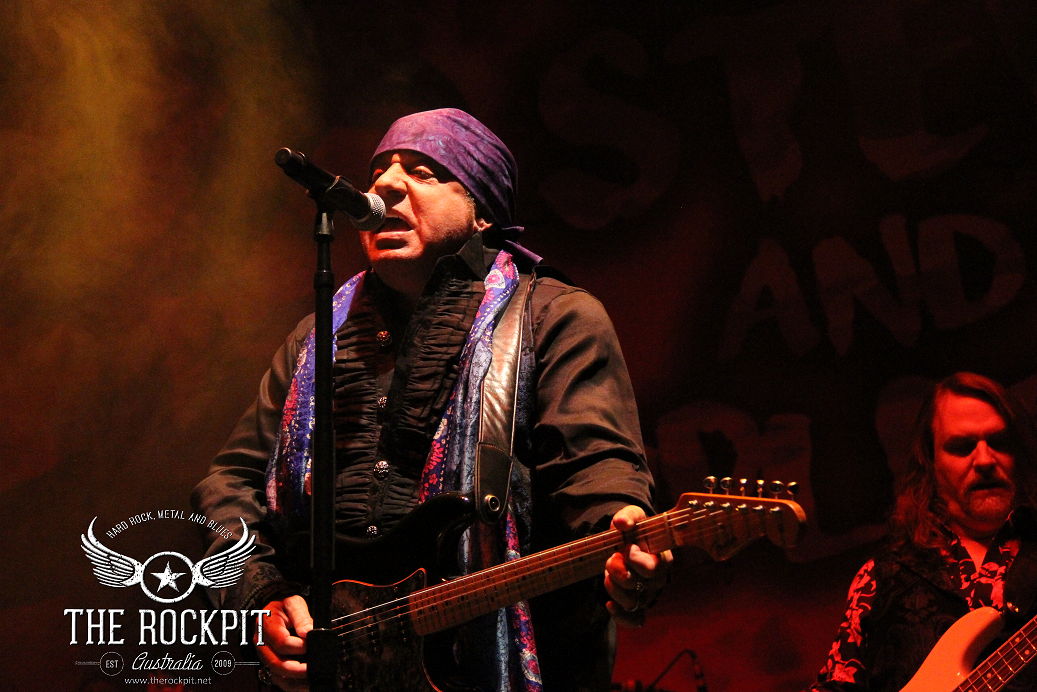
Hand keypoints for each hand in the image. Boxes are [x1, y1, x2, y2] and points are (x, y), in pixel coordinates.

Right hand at [255, 595, 311, 690]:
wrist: (273, 607)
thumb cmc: (283, 605)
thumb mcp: (294, 603)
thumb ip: (302, 617)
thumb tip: (308, 632)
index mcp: (266, 626)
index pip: (282, 643)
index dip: (299, 647)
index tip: (312, 645)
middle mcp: (261, 643)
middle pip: (276, 663)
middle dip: (296, 670)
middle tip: (312, 670)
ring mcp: (264, 655)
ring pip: (276, 674)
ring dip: (294, 681)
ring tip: (310, 679)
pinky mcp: (269, 662)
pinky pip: (277, 678)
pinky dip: (291, 683)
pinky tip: (304, 683)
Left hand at [604, 505, 672, 627]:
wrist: (628, 542)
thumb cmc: (634, 531)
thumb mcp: (632, 517)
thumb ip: (628, 517)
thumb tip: (621, 523)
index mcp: (662, 558)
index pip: (652, 568)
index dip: (634, 560)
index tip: (625, 547)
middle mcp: (658, 579)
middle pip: (641, 587)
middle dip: (620, 573)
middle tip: (611, 560)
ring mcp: (648, 594)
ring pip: (634, 603)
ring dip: (615, 590)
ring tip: (606, 576)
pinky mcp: (639, 605)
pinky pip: (635, 620)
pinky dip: (621, 617)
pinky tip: (609, 605)